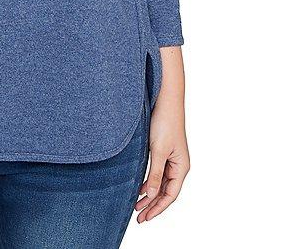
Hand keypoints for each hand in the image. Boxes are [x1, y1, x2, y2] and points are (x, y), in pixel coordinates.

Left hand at [136, 45, 189, 222]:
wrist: (165, 100)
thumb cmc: (165, 123)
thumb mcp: (158, 150)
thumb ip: (154, 173)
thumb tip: (150, 195)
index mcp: (181, 167)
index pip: (170, 195)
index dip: (157, 208)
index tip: (144, 218)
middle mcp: (178, 165)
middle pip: (165, 191)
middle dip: (152, 205)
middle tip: (138, 218)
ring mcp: (171, 158)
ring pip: (160, 183)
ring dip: (149, 194)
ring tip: (136, 206)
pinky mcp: (162, 150)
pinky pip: (157, 172)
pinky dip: (148, 182)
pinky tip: (138, 187)